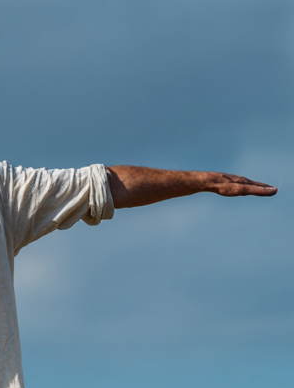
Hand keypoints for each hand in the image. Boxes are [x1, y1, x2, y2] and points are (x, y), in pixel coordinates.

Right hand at [107, 165, 276, 207]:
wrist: (116, 183)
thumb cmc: (123, 191)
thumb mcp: (133, 200)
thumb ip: (132, 200)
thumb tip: (117, 207)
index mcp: (181, 184)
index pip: (213, 184)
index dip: (232, 185)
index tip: (248, 189)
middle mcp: (189, 179)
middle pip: (227, 181)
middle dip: (250, 185)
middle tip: (271, 189)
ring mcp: (190, 179)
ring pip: (227, 182)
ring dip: (251, 187)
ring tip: (271, 191)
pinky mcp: (188, 183)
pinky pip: (216, 185)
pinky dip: (234, 187)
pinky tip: (248, 190)